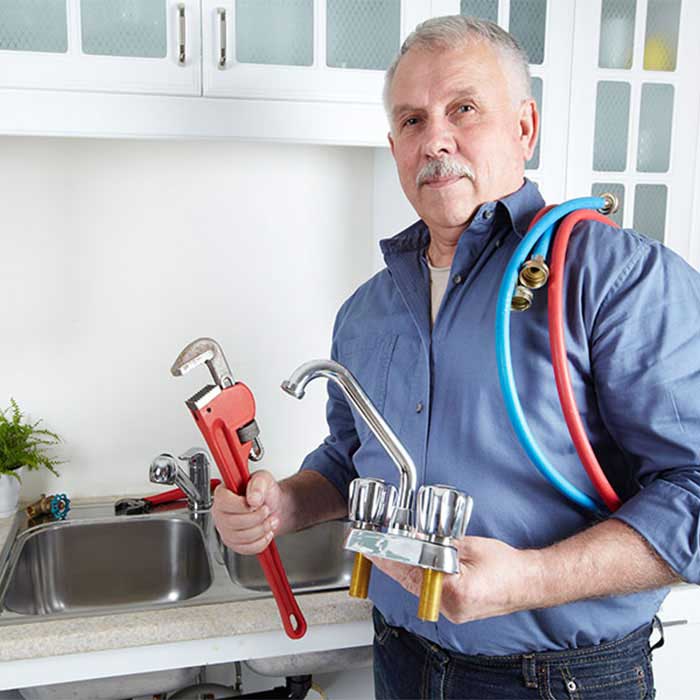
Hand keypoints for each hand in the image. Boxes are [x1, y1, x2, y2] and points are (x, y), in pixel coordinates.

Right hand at [212, 469, 282, 554]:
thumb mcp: (263, 479)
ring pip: (241, 537)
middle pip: (233, 522)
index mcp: (222, 494)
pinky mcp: (234, 543)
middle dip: (256, 518)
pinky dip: (261, 541)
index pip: (223, 502)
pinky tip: (266, 531)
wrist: (272, 506)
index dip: (241, 505)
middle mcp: (220, 513)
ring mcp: (225, 530)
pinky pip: (246, 548)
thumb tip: (253, 498)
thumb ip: (258, 484)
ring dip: (261, 529)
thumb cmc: (264, 492)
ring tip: (270, 520)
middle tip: (266, 510)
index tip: (255, 503)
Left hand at [368, 535, 541, 623]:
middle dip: (392, 565)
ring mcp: (452, 612)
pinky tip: (409, 567)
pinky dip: (419, 578)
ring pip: (418, 589)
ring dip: (403, 571)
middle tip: (374, 549)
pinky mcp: (455, 611)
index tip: (374, 548)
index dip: (391, 559)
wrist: (529, 582)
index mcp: (455, 591)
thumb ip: (440, 543)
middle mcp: (451, 607)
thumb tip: (414, 537)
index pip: (413, 572)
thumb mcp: (470, 545)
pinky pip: (429, 593)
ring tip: (388, 555)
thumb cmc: (507, 565)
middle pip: (411, 583)